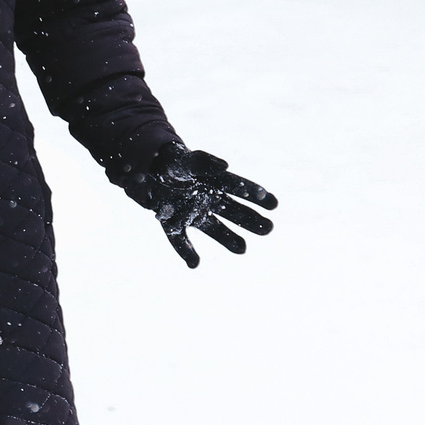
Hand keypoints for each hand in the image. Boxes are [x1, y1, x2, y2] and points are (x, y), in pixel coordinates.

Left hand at [124, 145, 277, 267]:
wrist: (150, 171)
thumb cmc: (174, 163)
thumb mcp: (187, 160)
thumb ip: (204, 161)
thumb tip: (224, 165)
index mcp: (214, 182)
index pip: (238, 188)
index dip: (256, 195)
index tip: (274, 204)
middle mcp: (207, 200)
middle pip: (232, 211)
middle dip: (250, 220)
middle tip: (268, 229)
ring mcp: (191, 212)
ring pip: (212, 227)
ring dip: (226, 238)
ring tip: (242, 249)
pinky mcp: (173, 222)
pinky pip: (179, 238)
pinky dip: (185, 251)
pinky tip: (194, 264)